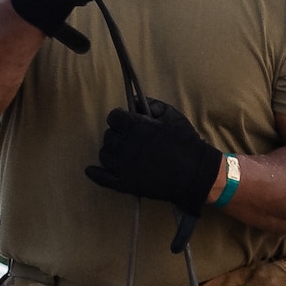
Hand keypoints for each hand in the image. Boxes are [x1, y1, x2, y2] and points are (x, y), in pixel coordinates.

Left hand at [85, 99, 224, 212]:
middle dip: (117, 134)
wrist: (195, 174)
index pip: (114, 117)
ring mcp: (124, 167)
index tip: (126, 121)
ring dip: (111, 151)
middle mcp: (126, 146)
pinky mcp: (125, 184)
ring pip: (104, 154)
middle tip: (128, 138)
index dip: (120, 118)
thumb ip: (152, 104)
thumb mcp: (172, 115)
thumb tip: (134, 101)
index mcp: (136, 127)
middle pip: (108, 136)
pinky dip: (95, 174)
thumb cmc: (186, 142)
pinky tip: (90, 170)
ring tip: (121, 152)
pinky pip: (103, 179)